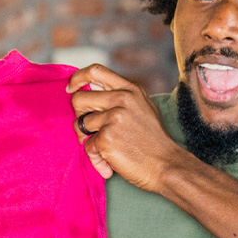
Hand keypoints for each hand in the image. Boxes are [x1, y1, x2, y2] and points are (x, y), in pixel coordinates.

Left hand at [67, 64, 186, 190]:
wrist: (167, 166)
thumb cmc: (153, 141)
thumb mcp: (142, 108)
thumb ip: (121, 97)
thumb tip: (91, 88)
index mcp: (130, 90)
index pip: (96, 71)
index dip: (77, 78)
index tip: (70, 88)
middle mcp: (122, 99)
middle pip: (79, 99)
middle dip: (78, 116)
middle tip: (88, 130)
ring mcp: (114, 118)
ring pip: (80, 124)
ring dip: (87, 140)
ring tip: (105, 150)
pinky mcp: (106, 138)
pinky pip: (87, 147)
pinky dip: (96, 159)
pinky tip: (110, 165)